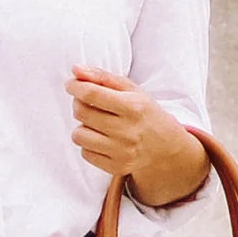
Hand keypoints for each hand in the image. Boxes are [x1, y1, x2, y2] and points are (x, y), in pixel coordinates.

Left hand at [70, 69, 208, 206]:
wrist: (166, 148)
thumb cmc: (145, 113)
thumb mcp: (131, 90)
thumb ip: (102, 77)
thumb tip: (75, 70)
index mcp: (133, 107)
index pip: (91, 94)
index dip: (75, 86)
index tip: (71, 84)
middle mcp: (127, 131)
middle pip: (81, 113)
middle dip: (78, 104)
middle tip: (87, 103)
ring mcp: (122, 152)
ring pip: (79, 135)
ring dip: (82, 126)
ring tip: (96, 123)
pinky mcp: (116, 167)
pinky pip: (85, 153)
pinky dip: (88, 144)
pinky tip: (101, 139)